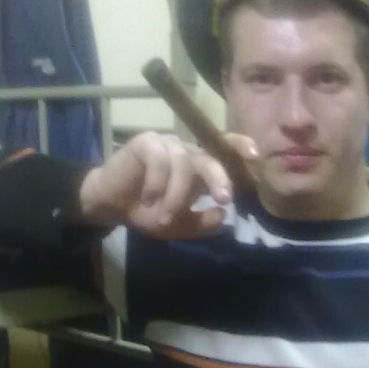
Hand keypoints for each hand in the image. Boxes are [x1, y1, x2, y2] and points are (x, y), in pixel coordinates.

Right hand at [78, 130, 256, 237]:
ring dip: (176, 195)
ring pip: (183, 164)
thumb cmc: (148, 211)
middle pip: (210, 158)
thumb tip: (222, 216)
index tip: (256, 157)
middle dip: (219, 178)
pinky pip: (160, 158)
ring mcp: (167, 145)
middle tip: (223, 199)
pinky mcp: (146, 142)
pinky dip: (157, 182)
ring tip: (164, 215)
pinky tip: (148, 198)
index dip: (241, 147)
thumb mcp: (178, 225)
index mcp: (200, 167)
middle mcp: (187, 153)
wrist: (111, 206)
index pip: (225, 149)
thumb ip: (201, 223)